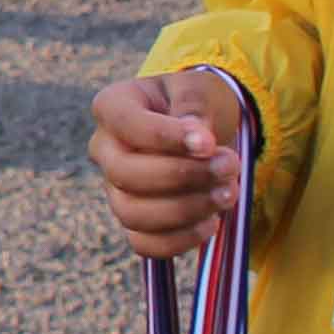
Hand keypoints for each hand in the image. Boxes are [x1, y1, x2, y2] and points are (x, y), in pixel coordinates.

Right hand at [87, 73, 242, 259]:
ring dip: (185, 209)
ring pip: (132, 213)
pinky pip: (143, 243)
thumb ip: (195, 107)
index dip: (166, 138)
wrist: (201, 132)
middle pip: (126, 174)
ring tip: (228, 194)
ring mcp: (114, 188)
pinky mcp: (133, 220)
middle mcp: (104, 150)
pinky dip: (179, 240)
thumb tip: (198, 139)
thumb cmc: (194, 105)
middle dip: (182, 176)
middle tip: (229, 166)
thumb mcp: (199, 89)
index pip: (128, 125)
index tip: (209, 143)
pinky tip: (212, 223)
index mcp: (112, 107)